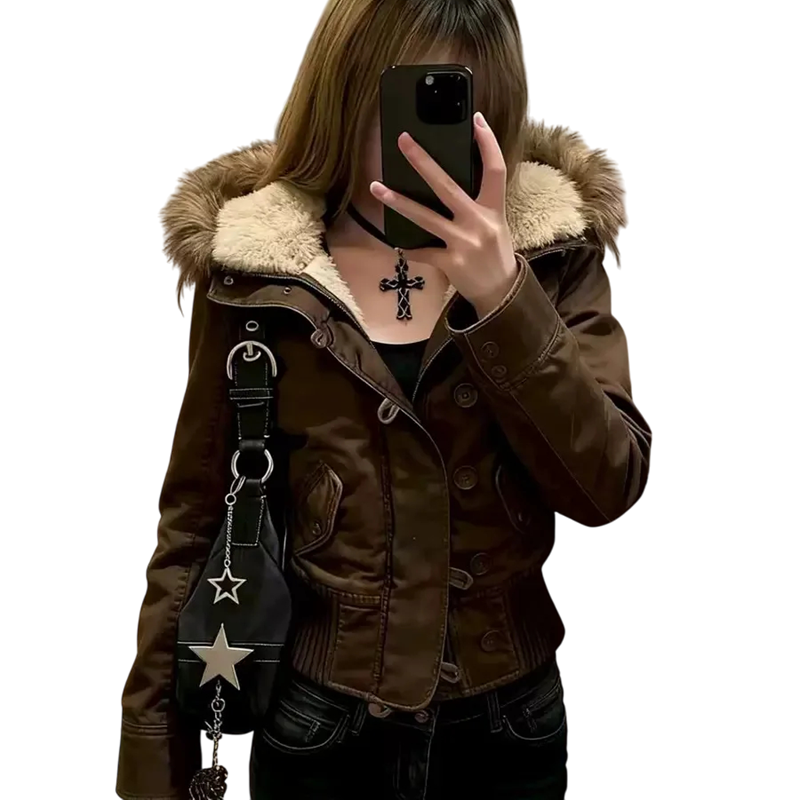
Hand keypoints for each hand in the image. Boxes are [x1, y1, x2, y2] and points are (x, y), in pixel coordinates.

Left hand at [369, 111, 518, 319]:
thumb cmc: (494, 254)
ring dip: (398, 202)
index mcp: (494, 209)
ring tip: (376, 188)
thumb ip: (476, 203)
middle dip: (423, 162)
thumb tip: (445, 181)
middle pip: (448, 186)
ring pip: (425, 217)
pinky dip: (407, 247)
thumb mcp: (494, 224)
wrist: (500, 293)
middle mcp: (480, 223)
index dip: (487, 143)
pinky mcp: (451, 263)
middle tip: (404, 141)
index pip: (496, 169)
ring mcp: (464, 243)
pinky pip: (421, 251)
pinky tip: (393, 241)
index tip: (476, 120)